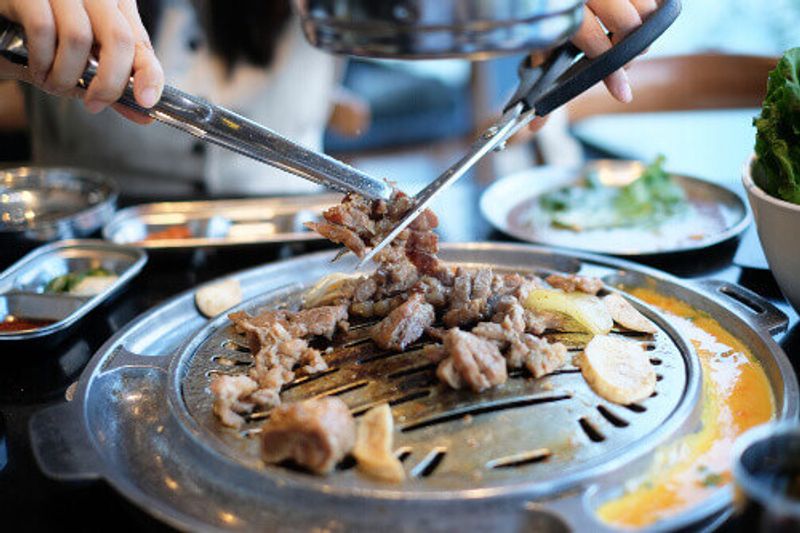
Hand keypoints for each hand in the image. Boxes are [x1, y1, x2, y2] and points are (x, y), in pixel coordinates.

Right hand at [0, 0, 163, 123]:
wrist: (0, 26)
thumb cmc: (40, 41)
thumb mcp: (81, 63)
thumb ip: (112, 84)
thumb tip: (144, 115)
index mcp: (115, 6)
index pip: (141, 42)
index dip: (149, 73)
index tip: (146, 101)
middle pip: (119, 39)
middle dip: (108, 83)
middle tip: (93, 105)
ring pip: (79, 37)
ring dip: (65, 75)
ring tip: (52, 84)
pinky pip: (42, 28)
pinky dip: (41, 59)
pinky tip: (37, 67)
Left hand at [528, 0, 657, 132]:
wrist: (536, 0)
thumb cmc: (541, 18)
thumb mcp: (538, 44)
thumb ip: (540, 81)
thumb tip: (534, 126)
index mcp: (565, 8)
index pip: (596, 43)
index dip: (611, 73)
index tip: (622, 94)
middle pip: (628, 24)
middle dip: (628, 51)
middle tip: (620, 63)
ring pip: (643, 6)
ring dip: (641, 28)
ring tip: (625, 40)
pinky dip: (645, 9)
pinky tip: (632, 19)